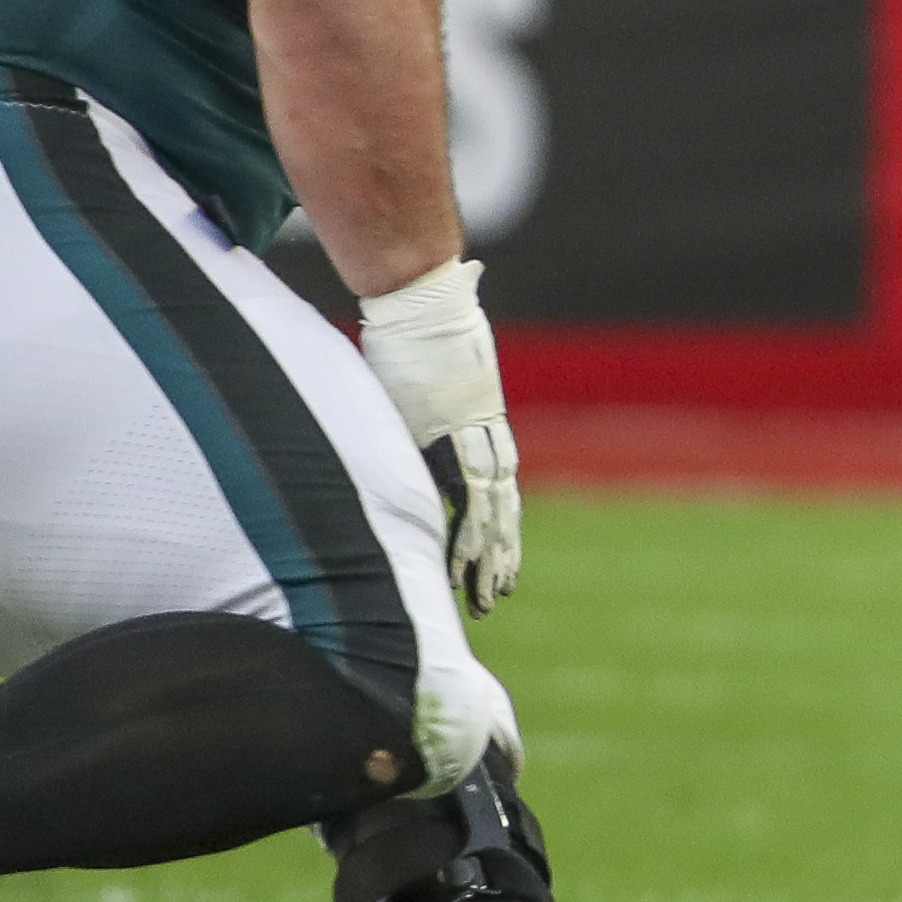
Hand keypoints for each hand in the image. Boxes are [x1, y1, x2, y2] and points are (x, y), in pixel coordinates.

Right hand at [355, 257, 520, 615]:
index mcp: (478, 429)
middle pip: (500, 512)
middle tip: (499, 597)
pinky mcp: (451, 442)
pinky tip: (465, 571)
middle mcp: (481, 440)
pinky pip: (464, 501)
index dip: (499, 531)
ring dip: (486, 561)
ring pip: (489, 516)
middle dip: (498, 556)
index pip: (495, 493)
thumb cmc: (415, 330)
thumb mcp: (423, 378)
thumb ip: (415, 401)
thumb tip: (400, 401)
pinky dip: (466, 538)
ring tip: (488, 600)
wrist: (422, 302)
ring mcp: (469, 442)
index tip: (500, 565)